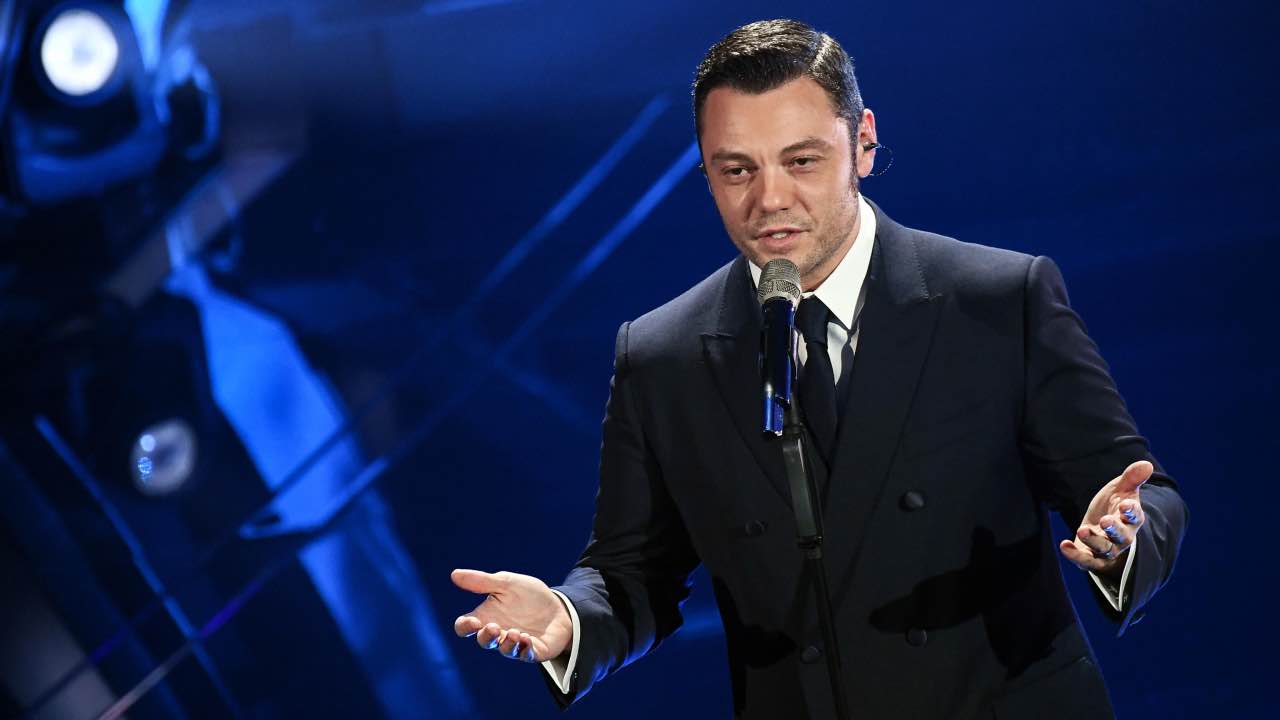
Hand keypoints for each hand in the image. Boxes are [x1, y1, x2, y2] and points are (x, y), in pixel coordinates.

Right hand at [451, 569, 572, 663]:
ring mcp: (515, 644)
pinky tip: (527, 638)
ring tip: (514, 632)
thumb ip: (482, 582)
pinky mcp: (532, 651)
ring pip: (504, 650)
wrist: (559, 607)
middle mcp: (498, 632)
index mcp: (487, 616)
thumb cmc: (529, 596)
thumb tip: (454, 574)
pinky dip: (524, 649)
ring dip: (507, 643)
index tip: (472, 620)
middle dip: (486, 636)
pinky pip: (524, 655)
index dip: (464, 627)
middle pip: (483, 641)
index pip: (465, 627)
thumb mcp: (507, 583)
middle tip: (493, 627)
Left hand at [1059, 460, 1150, 577]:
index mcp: (1131, 519)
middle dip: (1114, 529)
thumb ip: (1132, 478)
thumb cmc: (1113, 505)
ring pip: (1105, 549)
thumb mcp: (1121, 489)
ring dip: (1093, 540)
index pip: (1135, 516)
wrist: (1100, 525)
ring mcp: (1108, 548)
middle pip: (1122, 536)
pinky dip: (1076, 555)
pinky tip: (1064, 545)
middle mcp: (1123, 537)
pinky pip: (1087, 561)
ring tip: (1082, 529)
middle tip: (1105, 520)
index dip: (1131, 511)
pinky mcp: (1092, 557)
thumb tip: (1146, 464)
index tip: (1125, 504)